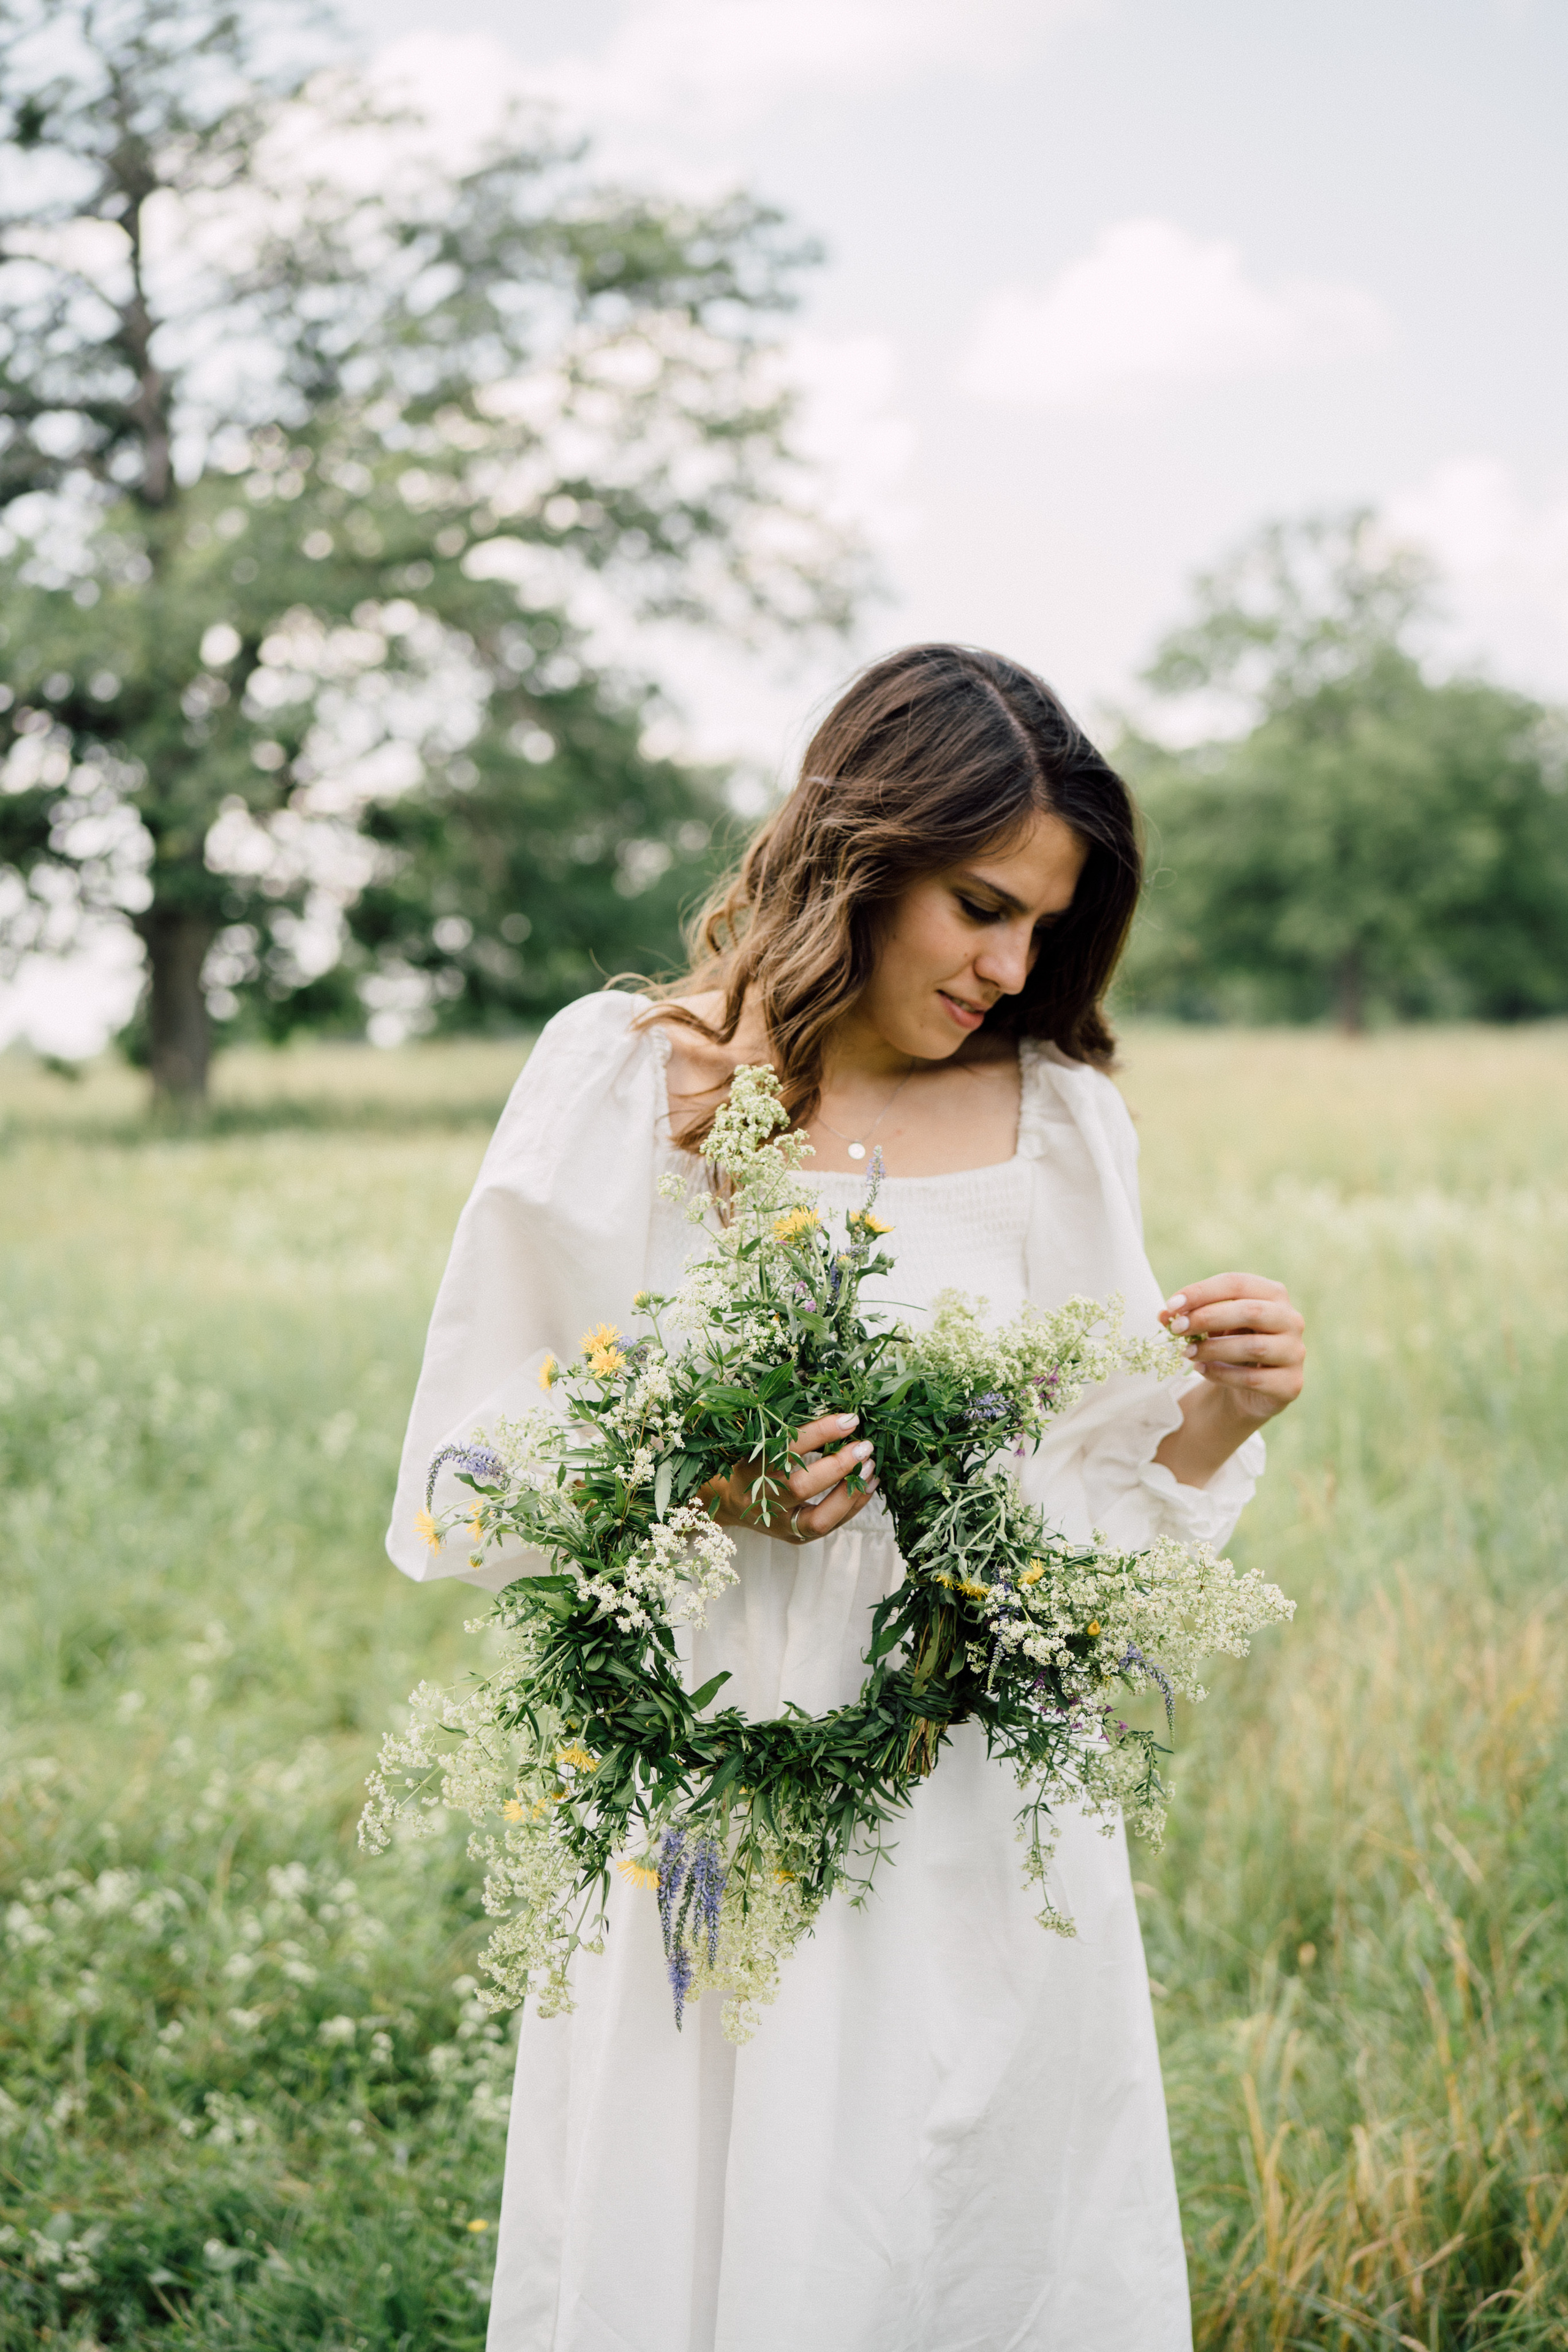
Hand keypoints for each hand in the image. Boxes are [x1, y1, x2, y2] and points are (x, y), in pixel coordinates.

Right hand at [701, 1412, 877, 1544]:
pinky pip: (830, 1525)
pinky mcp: (796, 1537)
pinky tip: (869, 1485)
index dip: (820, 1433)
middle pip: (800, 1487)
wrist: (730, 1503)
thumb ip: (790, 1434)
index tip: (848, 1420)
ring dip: (849, 1492)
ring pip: (819, 1519)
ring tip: (870, 1467)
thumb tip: (841, 1417)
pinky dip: (853, 1505)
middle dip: (837, 1466)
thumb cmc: (752, 1465)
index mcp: (750, 1469)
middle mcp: (763, 1500)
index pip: (786, 1448)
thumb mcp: (760, 1444)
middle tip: (863, 1446)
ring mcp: (780, 1524)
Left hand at [1153, 1274, 1305, 1490]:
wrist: (1248, 1390)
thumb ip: (1188, 1317)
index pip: (1237, 1283)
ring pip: (1253, 1347)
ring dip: (1213, 1349)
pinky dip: (1221, 1374)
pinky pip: (1253, 1378)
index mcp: (1273, 1294)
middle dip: (1208, 1318)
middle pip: (1250, 1311)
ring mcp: (1295, 1352)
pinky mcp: (1291, 1384)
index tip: (1172, 1305)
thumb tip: (1164, 1315)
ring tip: (1186, 1353)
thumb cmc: (1229, 1346)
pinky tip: (1201, 1370)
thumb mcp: (1209, 1327)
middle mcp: (1291, 1320)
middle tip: (1177, 1328)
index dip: (1202, 1292)